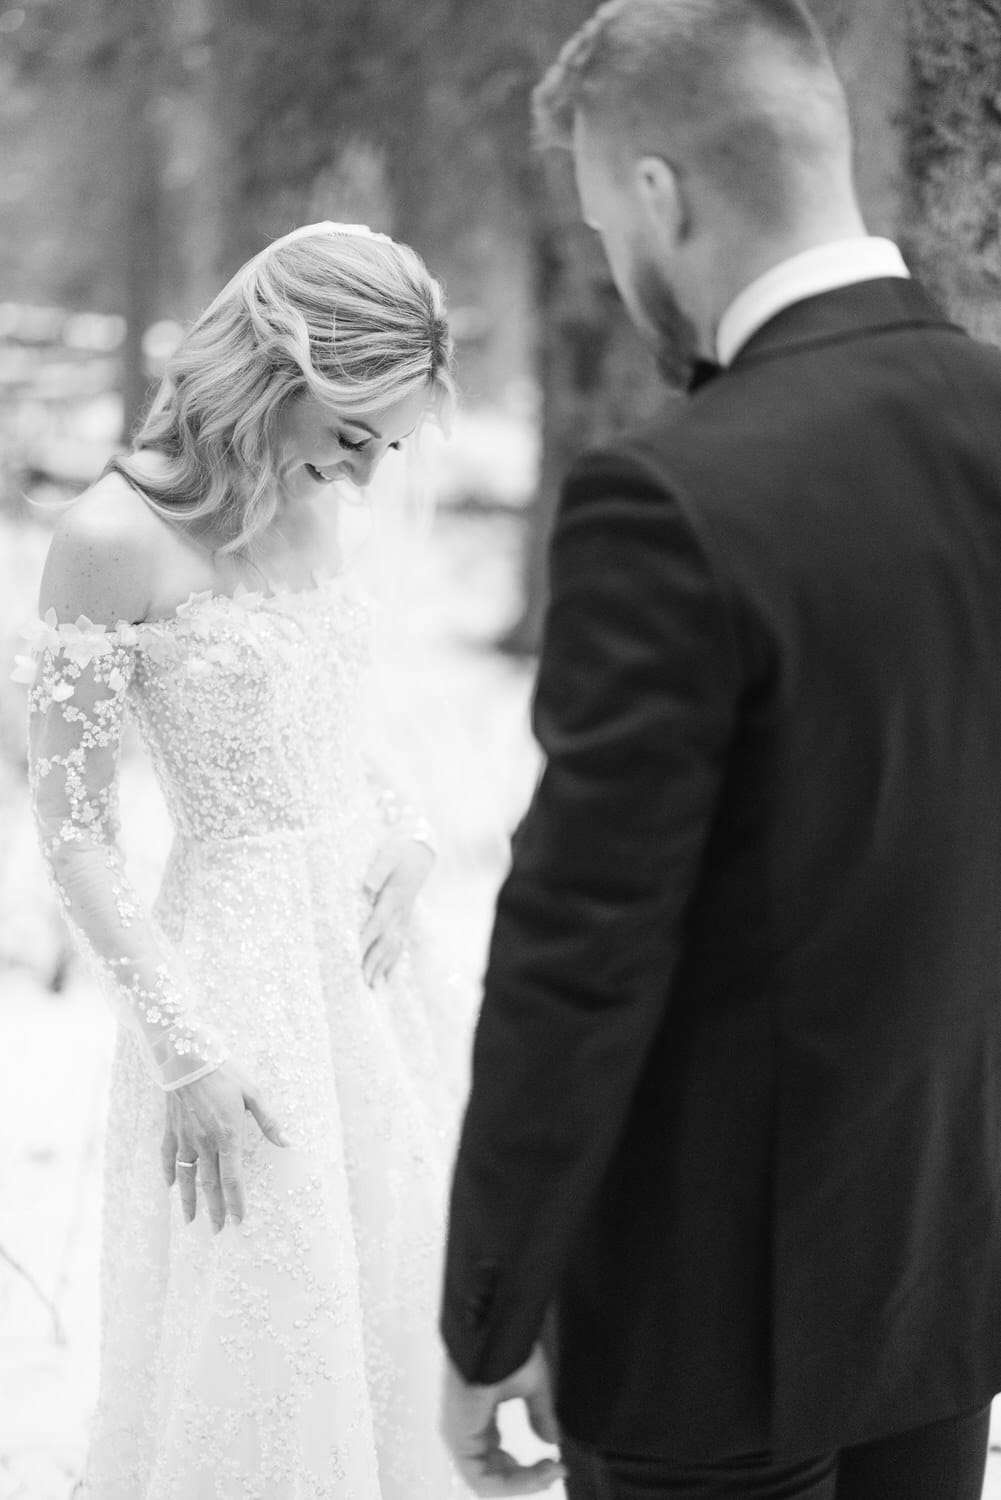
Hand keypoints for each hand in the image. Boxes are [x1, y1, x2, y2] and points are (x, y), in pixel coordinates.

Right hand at [161, 1059, 291, 1231]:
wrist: (187, 1057)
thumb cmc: (224, 1073)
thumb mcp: (253, 1093)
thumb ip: (269, 1121)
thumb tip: (288, 1142)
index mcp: (228, 1136)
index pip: (232, 1179)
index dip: (236, 1202)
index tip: (239, 1221)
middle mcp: (204, 1143)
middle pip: (209, 1184)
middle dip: (214, 1209)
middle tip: (217, 1231)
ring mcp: (184, 1138)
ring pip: (186, 1177)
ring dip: (189, 1200)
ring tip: (190, 1220)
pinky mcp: (171, 1129)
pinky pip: (168, 1157)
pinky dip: (168, 1174)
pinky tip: (170, 1186)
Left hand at [360, 836, 433, 986]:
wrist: (422, 852)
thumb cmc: (401, 851)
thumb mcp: (389, 854)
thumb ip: (378, 871)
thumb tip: (366, 888)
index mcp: (394, 896)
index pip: (378, 922)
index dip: (367, 939)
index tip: (355, 955)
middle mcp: (400, 911)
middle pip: (386, 940)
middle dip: (374, 961)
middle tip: (363, 981)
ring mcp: (404, 918)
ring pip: (394, 946)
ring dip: (383, 967)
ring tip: (372, 986)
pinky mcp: (404, 920)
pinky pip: (400, 944)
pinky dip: (392, 962)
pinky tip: (386, 978)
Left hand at [440, 1345, 565, 1496]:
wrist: (493, 1328)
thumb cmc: (506, 1344)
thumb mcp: (530, 1385)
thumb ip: (538, 1415)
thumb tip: (551, 1442)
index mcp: (477, 1416)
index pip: (498, 1458)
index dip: (528, 1470)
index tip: (557, 1465)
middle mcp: (465, 1430)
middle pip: (494, 1474)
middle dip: (528, 1480)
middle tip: (556, 1471)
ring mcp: (458, 1435)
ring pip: (487, 1482)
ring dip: (522, 1484)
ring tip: (549, 1473)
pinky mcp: (458, 1438)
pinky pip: (481, 1478)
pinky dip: (511, 1484)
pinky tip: (535, 1473)